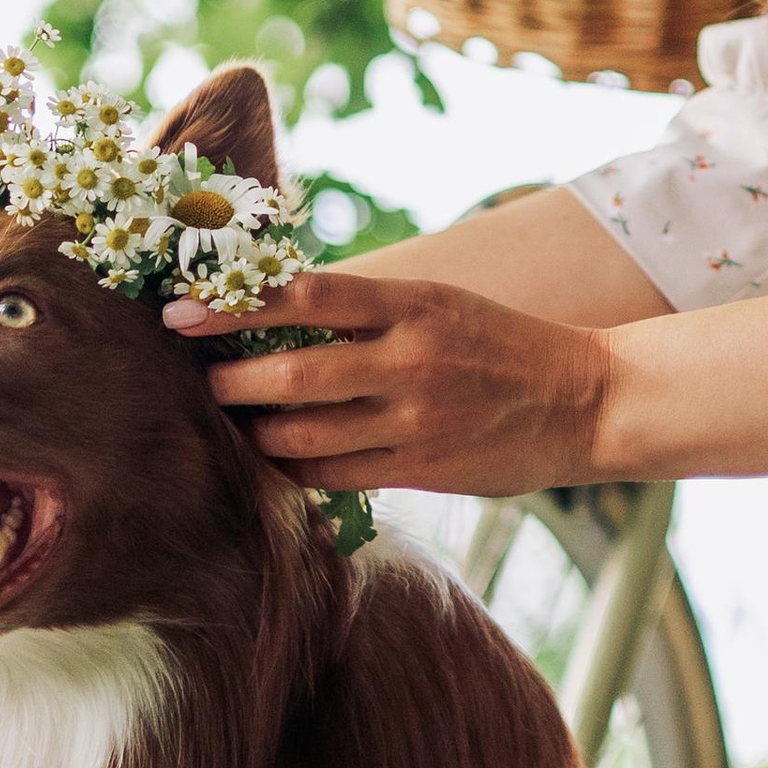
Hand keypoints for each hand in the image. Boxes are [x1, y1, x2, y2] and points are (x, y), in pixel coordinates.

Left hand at [177, 266, 614, 494]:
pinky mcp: (422, 467)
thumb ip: (368, 310)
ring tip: (238, 424)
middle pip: (291, 371)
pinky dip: (295, 467)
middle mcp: (410, 359)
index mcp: (413, 305)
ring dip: (255, 432)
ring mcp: (416, 419)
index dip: (234, 303)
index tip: (182, 312)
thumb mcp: (440, 304)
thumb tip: (277, 309)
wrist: (585, 400)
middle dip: (231, 381)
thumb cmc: (500, 345)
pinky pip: (333, 474)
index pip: (305, 294)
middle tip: (204, 381)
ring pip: (302, 433)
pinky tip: (281, 459)